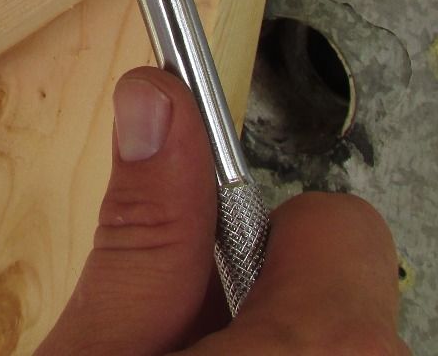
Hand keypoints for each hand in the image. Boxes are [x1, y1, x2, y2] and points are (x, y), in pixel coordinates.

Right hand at [36, 68, 406, 353]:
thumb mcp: (101, 355)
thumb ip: (142, 234)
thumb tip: (158, 106)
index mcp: (324, 348)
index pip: (336, 222)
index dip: (245, 227)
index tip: (195, 187)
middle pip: (331, 287)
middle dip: (253, 298)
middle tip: (174, 341)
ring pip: (325, 342)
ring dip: (265, 345)